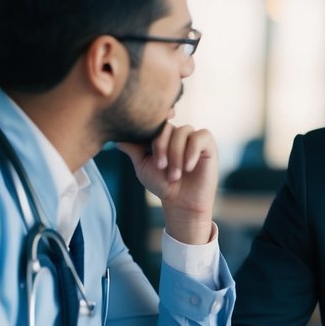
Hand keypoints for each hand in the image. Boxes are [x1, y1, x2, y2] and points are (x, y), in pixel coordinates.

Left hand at [118, 123, 218, 244]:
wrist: (181, 201)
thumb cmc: (162, 184)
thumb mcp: (143, 166)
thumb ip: (133, 150)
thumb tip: (116, 138)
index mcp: (162, 136)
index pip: (156, 123)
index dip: (152, 127)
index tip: (148, 142)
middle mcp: (178, 134)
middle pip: (167, 127)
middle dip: (161, 147)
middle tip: (161, 167)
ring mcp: (193, 137)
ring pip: (183, 132)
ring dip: (176, 154)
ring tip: (175, 175)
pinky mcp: (208, 144)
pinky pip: (200, 137)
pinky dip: (192, 152)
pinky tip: (188, 167)